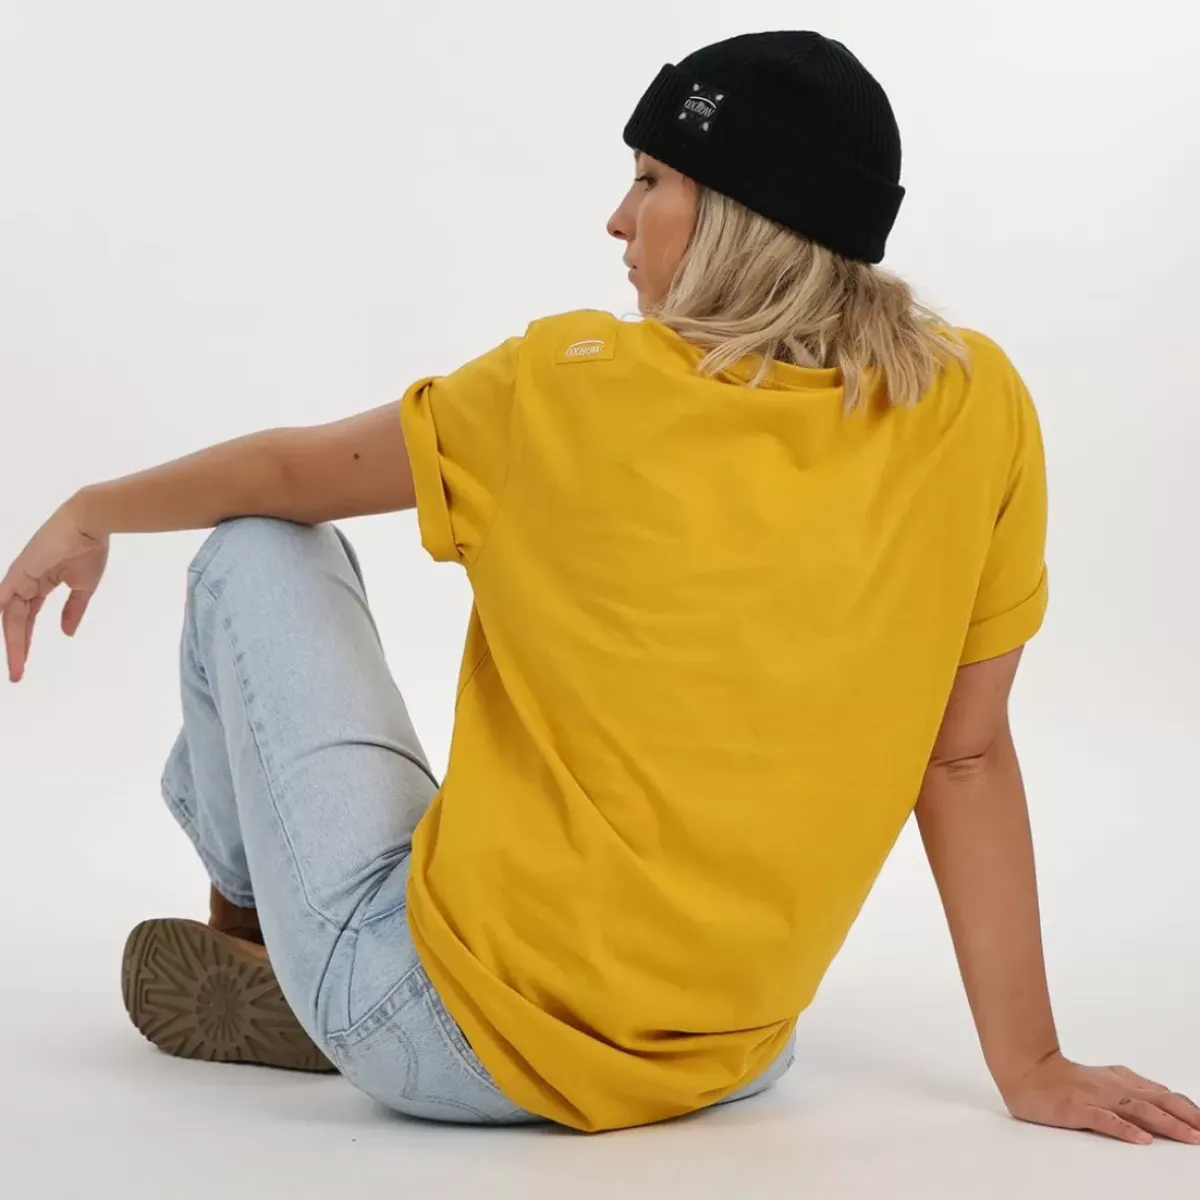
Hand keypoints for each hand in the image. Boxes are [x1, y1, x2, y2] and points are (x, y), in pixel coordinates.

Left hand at [0, 500, 108, 682]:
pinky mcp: (18, 573)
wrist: (89, 523)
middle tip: (18, 675)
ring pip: (10, 617)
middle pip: (15, 622)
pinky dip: (0, 616)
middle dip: (17, 649)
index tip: (25, 664)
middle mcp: (25, 582)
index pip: (27, 619)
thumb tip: (67, 632)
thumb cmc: (89, 548)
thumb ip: (73, 610)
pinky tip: (0, 631)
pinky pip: (1, 600)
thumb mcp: (84, 587)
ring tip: (17, 667)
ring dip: (12, 643)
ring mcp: (20, 578)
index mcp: (40, 584)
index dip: (25, 642)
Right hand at [1002, 1051, 1199, 1144]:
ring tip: (1190, 1137)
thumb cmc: (1062, 1079)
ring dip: (1167, 1123)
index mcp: (1120, 1079)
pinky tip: (1141, 1139)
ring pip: (1138, 1110)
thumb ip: (1129, 1090)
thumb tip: (1161, 1102)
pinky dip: (1125, 1130)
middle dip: (1187, 1117)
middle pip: (1158, 1101)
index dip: (1187, 1108)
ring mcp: (1096, 1098)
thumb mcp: (1102, 1081)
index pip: (1162, 1094)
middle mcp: (1113, 1087)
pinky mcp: (1077, 1109)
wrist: (1026, 1069)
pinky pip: (1105, 1120)